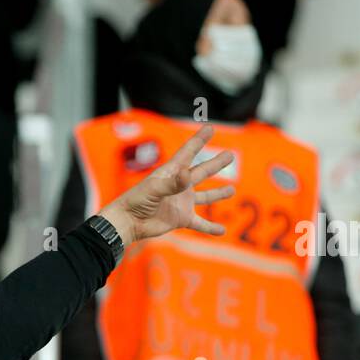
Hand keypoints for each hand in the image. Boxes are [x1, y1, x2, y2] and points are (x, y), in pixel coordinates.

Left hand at [99, 124, 235, 244]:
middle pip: (202, 172)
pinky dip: (210, 227)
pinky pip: (200, 223)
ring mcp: (182, 202)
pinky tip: (222, 231)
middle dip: (215, 163)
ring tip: (231, 191)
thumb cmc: (137, 201)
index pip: (188, 153)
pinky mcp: (182, 218)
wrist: (128, 222)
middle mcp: (179, 185)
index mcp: (171, 172)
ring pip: (205, 196)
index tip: (210, 128)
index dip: (199, 140)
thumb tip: (187, 174)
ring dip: (218, 194)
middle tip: (230, 154)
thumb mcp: (154, 189)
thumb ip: (172, 183)